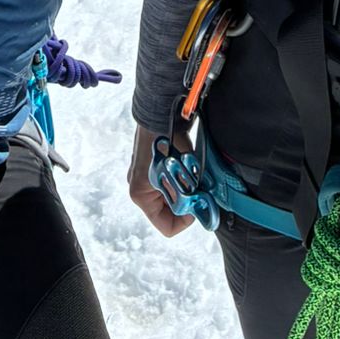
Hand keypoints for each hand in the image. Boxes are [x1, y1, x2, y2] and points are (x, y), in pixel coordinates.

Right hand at [128, 122, 194, 237]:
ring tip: (191, 172)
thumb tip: (199, 210)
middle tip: (197, 188)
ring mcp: (145, 175)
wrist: (161, 111)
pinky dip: (180, 177)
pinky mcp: (153, 164)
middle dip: (185, 201)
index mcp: (141, 196)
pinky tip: (187, 164)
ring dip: (184, 188)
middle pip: (169, 211)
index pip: (166, 226)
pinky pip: (170, 180)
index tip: (195, 205)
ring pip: (171, 195)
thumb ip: (187, 198)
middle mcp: (140, 188)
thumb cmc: (166, 143)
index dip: (185, 221)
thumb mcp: (177, 177)